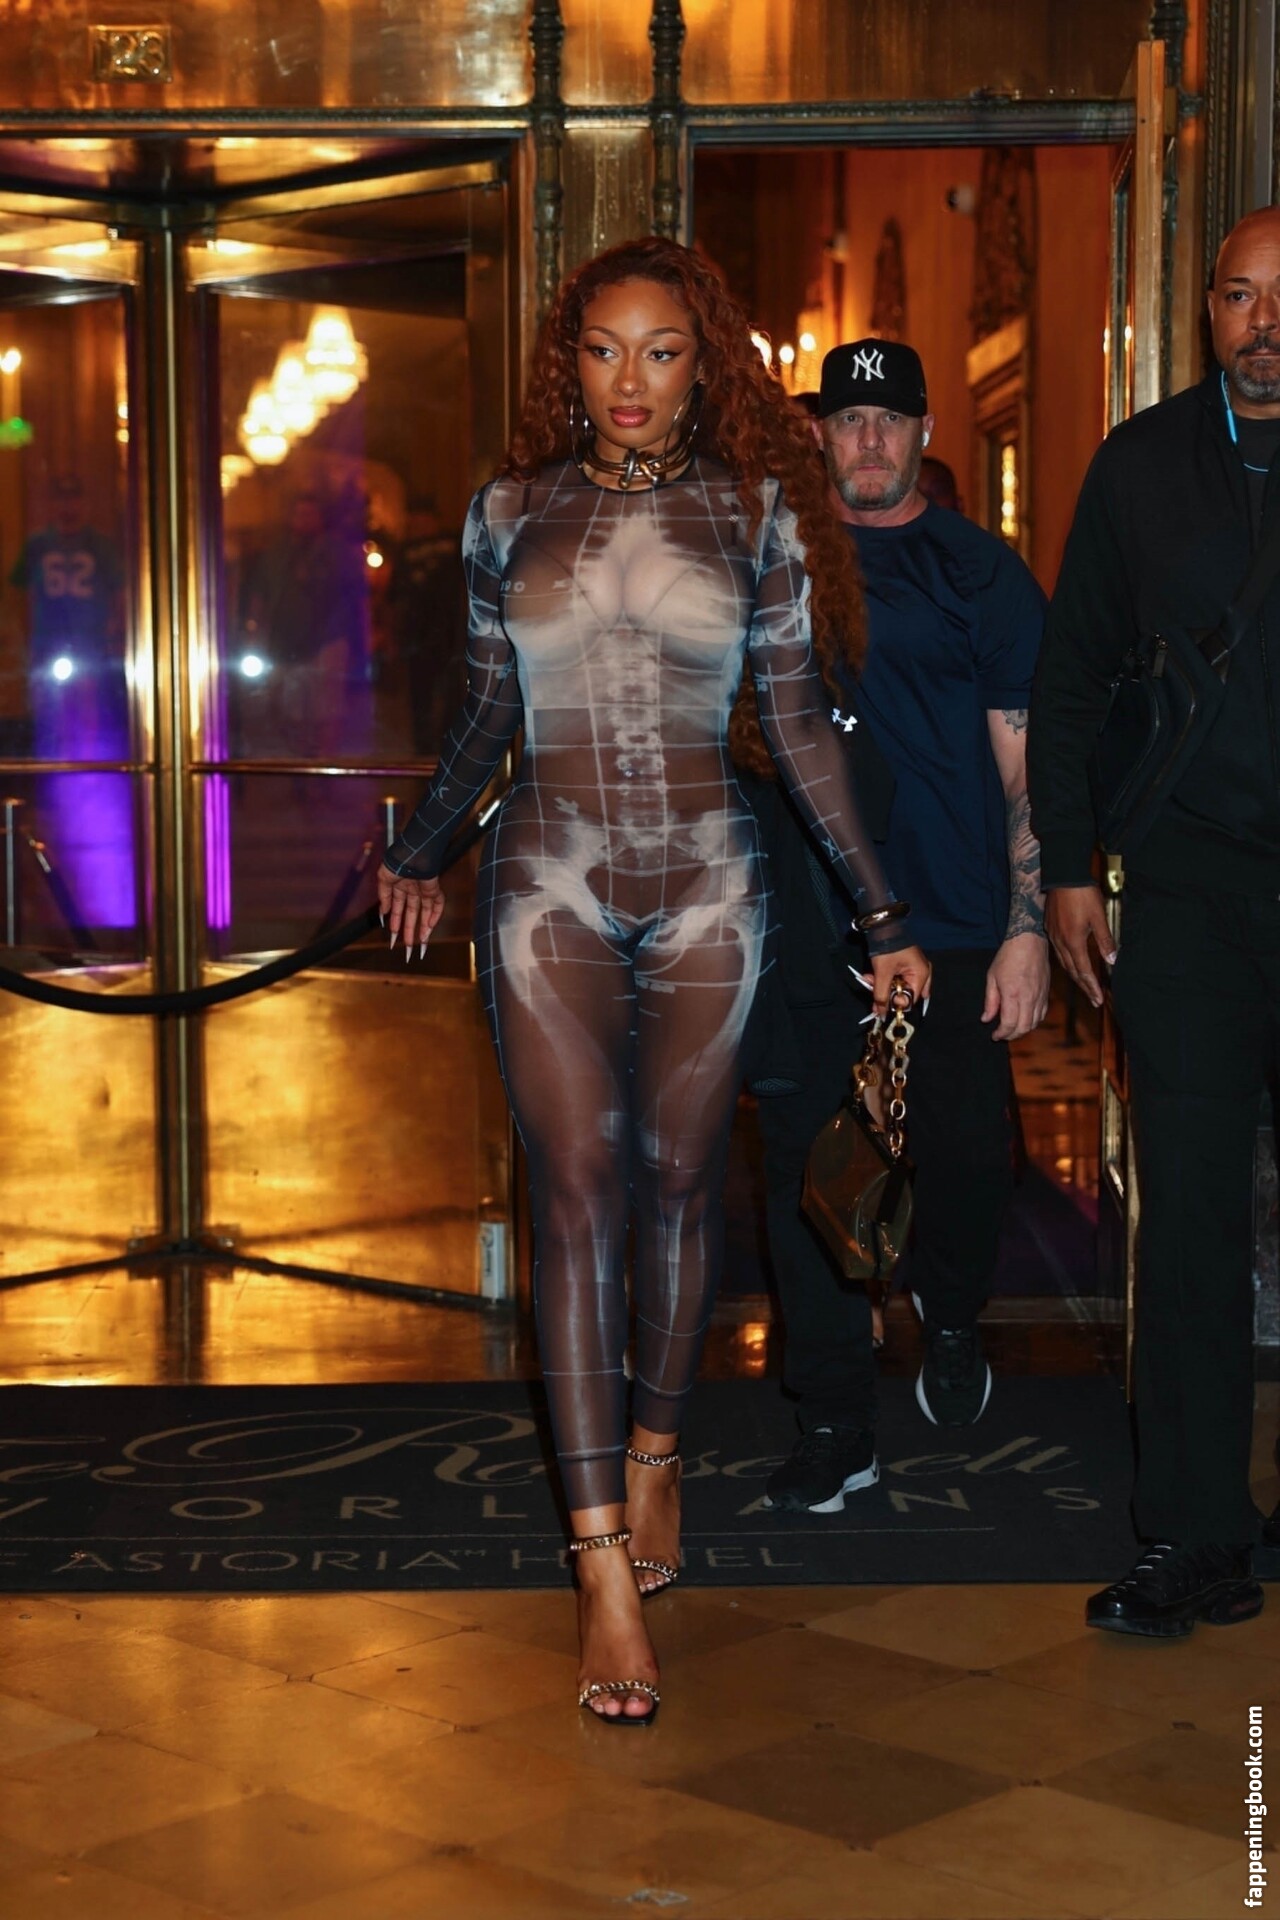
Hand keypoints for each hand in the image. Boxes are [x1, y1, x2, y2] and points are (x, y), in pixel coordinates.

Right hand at [376, 862, 444, 956]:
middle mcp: (411, 889)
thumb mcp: (383, 879)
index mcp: (399, 886)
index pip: (398, 909)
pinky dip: (434, 915)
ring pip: (424, 912)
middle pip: (411, 914)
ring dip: (422, 929)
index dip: (395, 923)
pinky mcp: (434, 887)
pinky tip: (429, 927)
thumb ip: (384, 896)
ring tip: (419, 944)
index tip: (393, 938)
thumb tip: (384, 913)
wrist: (410, 852)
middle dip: (408, 931)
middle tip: (407, 948)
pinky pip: (437, 904)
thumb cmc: (395, 861)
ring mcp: (423, 888)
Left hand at [870, 945, 930, 1017]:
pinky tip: (872, 976)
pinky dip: (884, 979)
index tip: (879, 1000)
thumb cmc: (886, 948)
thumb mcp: (882, 974)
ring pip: (898, 986)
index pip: (911, 1000)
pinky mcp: (905, 965)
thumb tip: (881, 1014)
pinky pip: (896, 978)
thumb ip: (882, 995)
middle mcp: (922, 973)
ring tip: (869, 978)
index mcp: (921, 975)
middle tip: (871, 985)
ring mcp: (914, 968)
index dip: (895, 1002)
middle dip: (885, 992)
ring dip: (882, 985)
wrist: (883, 925)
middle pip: (904, 993)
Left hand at [982, 931, 1050, 1041]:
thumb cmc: (1008, 957)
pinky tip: (1025, 1020)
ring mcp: (1040, 996)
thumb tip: (986, 1019)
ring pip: (1035, 1023)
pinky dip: (1034, 1022)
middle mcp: (1029, 998)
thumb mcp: (992, 977)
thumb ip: (990, 1001)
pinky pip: (1042, 1014)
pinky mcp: (1046, 993)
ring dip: (1023, 1030)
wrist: (1029, 941)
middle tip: (1002, 1035)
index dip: (1002, 1034)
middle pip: (1024, 1027)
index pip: (1009, 1024)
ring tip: (1012, 1029)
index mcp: (1013, 994)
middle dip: (1012, 1036)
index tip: (994, 1036)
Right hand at [1045, 884, 1115, 1009]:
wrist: (1062, 876)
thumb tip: (1112, 960)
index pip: (1084, 970)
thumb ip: (1105, 940)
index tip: (1098, 999)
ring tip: (1084, 985)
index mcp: (1073, 941)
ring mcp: (1053, 935)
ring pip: (1064, 962)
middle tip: (1094, 999)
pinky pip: (1058, 951)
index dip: (1092, 986)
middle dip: (1084, 986)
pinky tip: (1071, 962)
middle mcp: (1061, 942)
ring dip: (1075, 976)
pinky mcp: (1050, 928)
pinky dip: (1067, 962)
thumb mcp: (1099, 917)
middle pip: (1072, 970)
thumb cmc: (1082, 894)